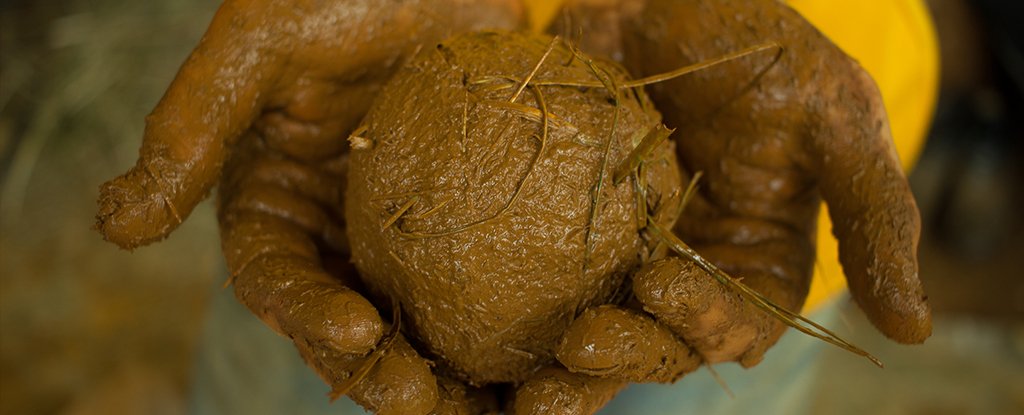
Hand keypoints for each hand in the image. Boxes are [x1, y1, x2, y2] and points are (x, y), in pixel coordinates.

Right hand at [96, 0, 522, 412]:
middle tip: (423, 401)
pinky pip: (494, 290)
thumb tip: (115, 225)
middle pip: (350, 325)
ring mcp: (411, 237)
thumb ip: (194, 127)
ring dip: (447, 376)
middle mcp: (339, 233)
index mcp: (276, 202)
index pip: (276, 279)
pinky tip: (544, 358)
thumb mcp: (263, 45)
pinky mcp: (479, 229)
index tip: (356, 332)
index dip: (307, 314)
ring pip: (422, 327)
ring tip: (484, 408)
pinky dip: (513, 331)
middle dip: (381, 373)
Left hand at [542, 0, 931, 403]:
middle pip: (656, 342)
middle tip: (573, 357)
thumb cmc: (765, 49)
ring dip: (560, 368)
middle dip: (619, 360)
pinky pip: (531, 276)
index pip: (736, 322)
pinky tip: (474, 329)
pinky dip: (507, 309)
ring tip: (522, 390)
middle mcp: (687, 274)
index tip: (664, 284)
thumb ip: (873, 215)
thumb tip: (915, 329)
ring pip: (593, 326)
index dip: (705, 318)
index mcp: (754, 267)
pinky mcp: (560, 229)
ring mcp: (618, 255)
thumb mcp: (834, 118)